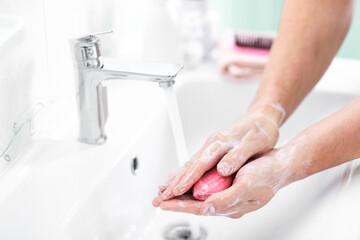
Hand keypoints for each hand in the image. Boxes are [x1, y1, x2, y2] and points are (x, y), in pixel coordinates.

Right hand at [153, 103, 283, 205]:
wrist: (262, 117)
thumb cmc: (261, 129)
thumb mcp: (254, 142)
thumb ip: (238, 155)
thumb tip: (222, 169)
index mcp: (220, 142)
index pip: (200, 164)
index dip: (187, 179)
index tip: (176, 191)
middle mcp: (212, 144)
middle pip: (189, 165)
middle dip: (174, 182)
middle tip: (160, 196)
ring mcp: (211, 147)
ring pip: (189, 165)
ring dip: (175, 178)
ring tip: (162, 190)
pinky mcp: (213, 149)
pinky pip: (195, 164)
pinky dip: (185, 173)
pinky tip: (179, 179)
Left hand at [157, 148, 295, 217]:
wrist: (280, 166)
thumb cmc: (268, 176)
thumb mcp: (247, 186)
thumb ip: (226, 199)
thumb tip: (206, 207)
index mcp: (230, 207)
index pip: (199, 208)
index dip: (180, 205)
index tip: (164, 203)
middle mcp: (226, 203)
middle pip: (195, 205)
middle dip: (176, 202)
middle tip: (159, 200)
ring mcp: (226, 195)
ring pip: (199, 198)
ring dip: (182, 195)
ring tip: (167, 194)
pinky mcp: (227, 186)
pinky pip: (205, 189)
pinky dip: (193, 187)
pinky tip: (186, 185)